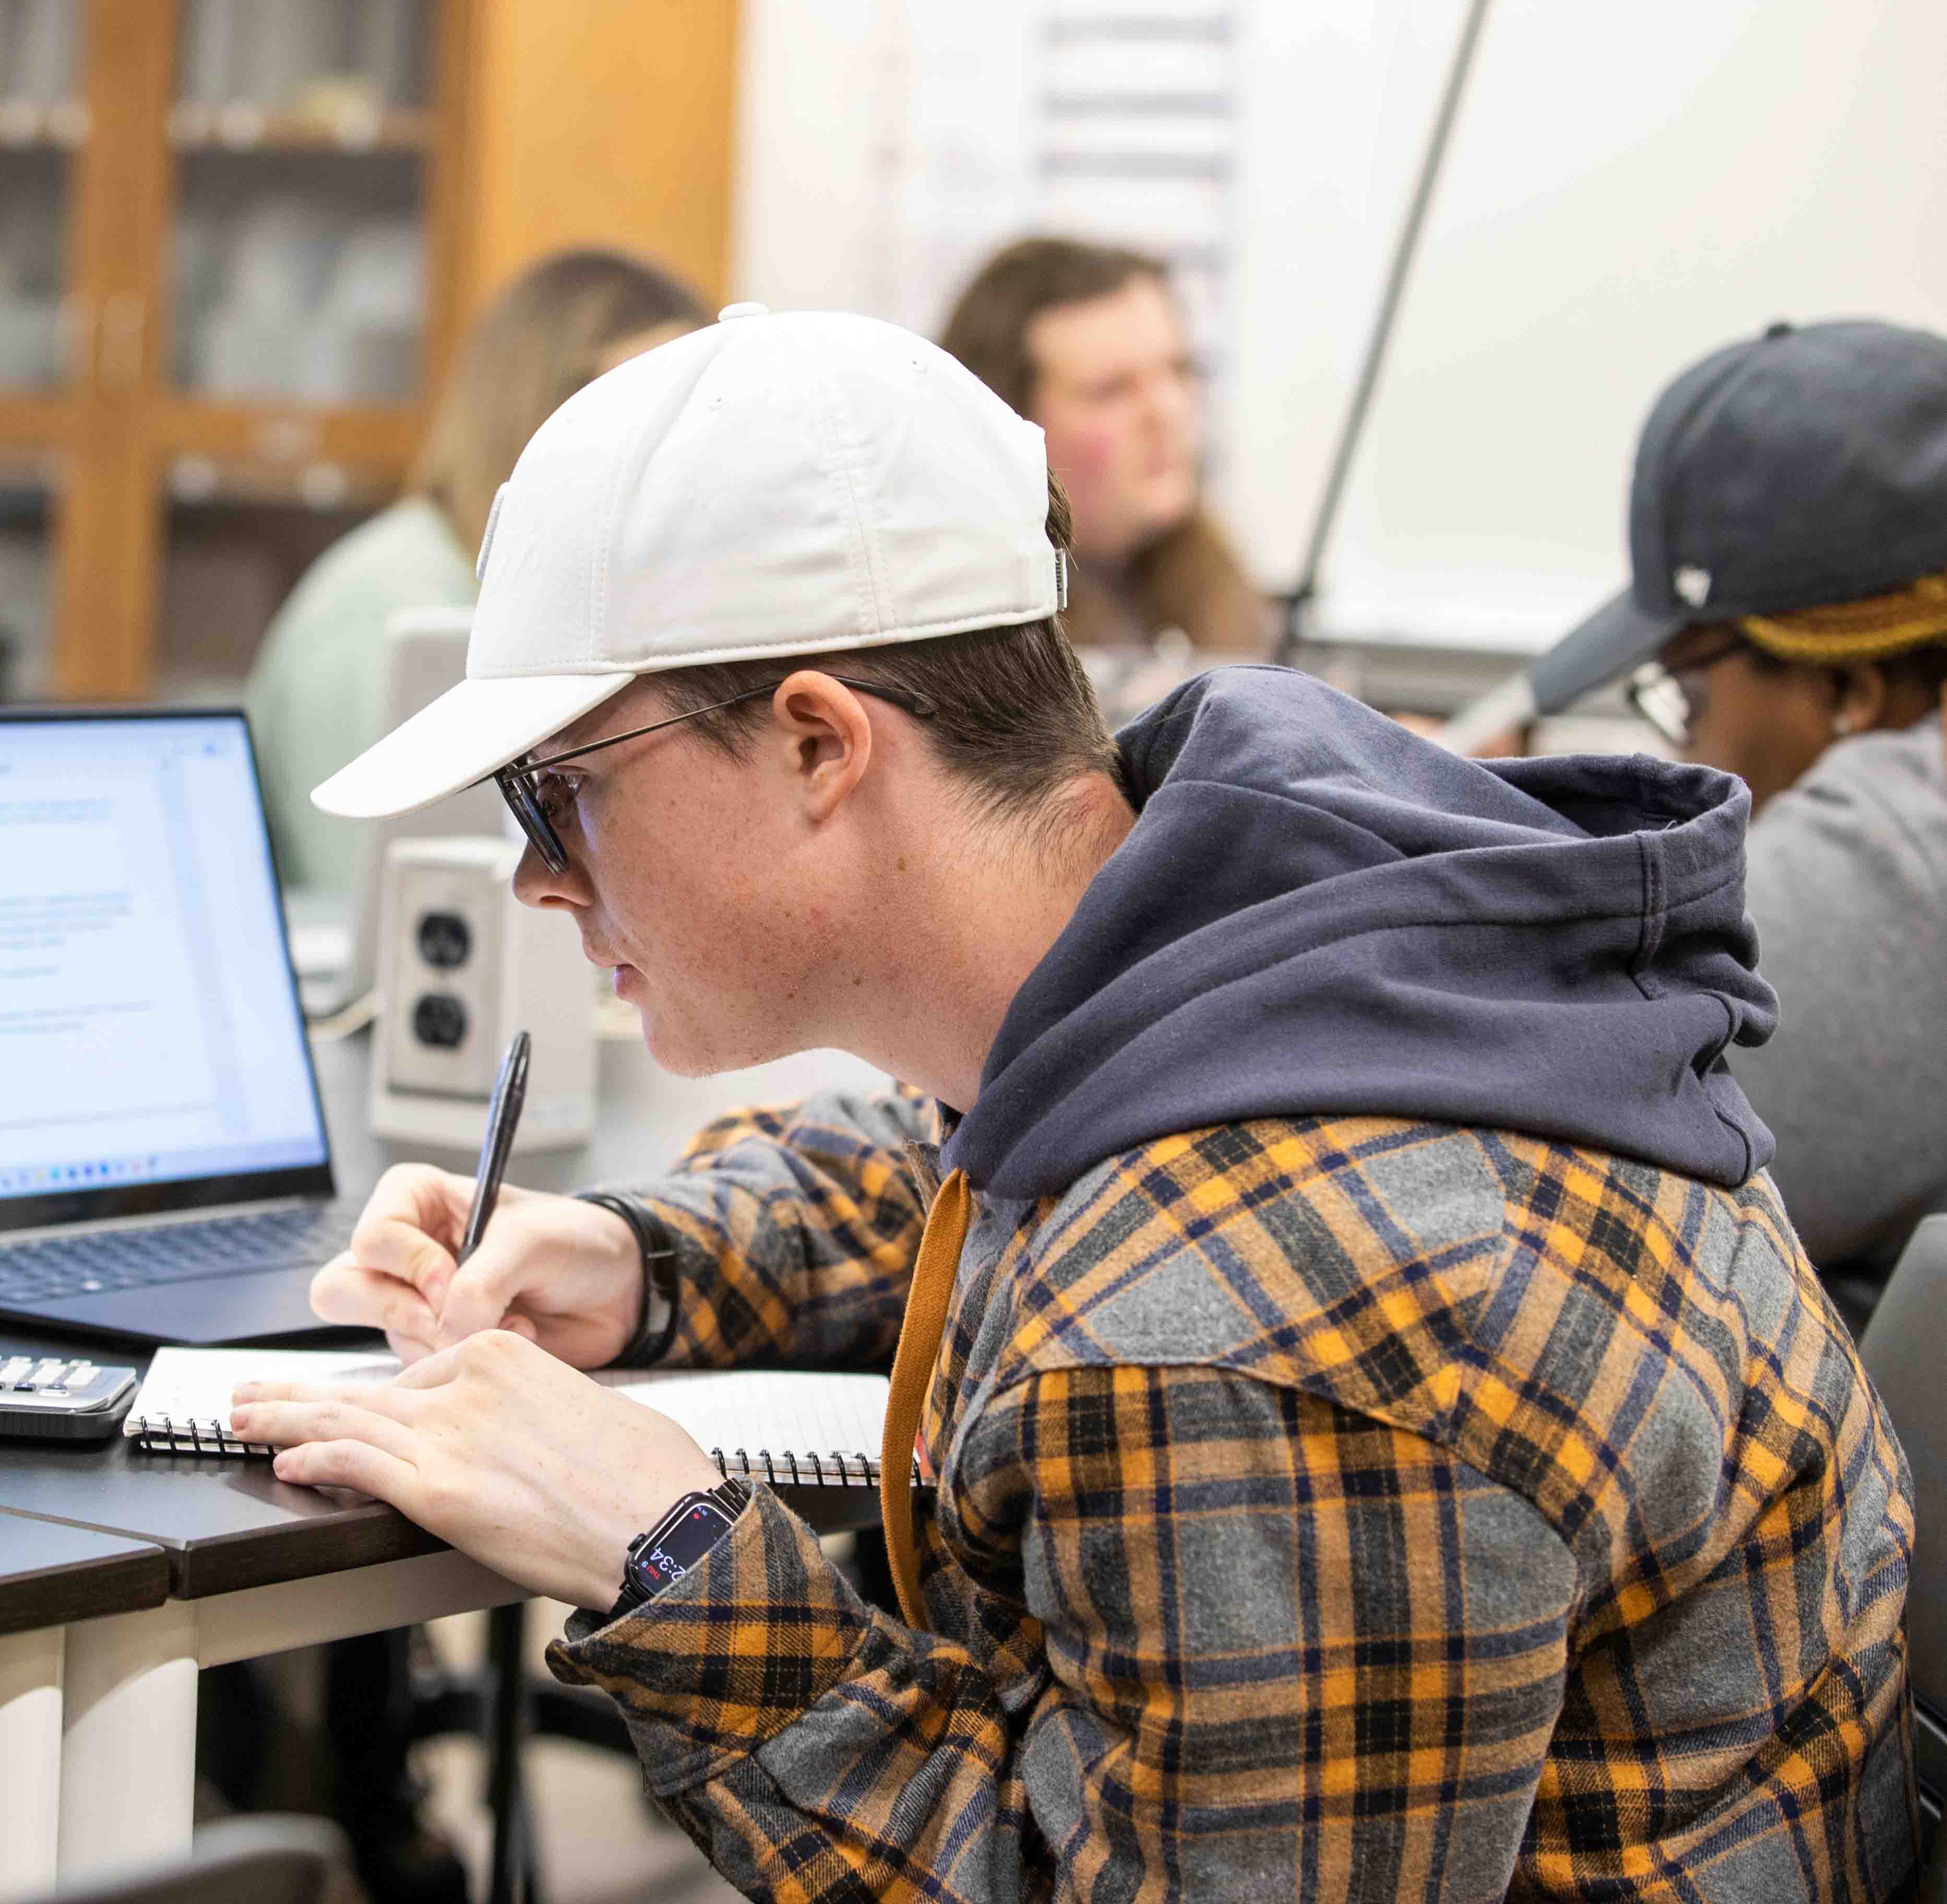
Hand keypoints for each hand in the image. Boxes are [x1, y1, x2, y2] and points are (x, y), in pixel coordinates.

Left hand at [230, 1330, 726, 1609]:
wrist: (663, 1520)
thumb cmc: (647, 1473)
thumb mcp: (593, 1407)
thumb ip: (541, 1406)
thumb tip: (532, 1432)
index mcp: (505, 1356)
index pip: (421, 1376)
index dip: (378, 1399)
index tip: (351, 1408)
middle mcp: (466, 1387)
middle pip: (365, 1390)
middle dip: (299, 1396)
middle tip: (252, 1395)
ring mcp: (447, 1437)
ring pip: (345, 1422)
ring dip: (283, 1423)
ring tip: (242, 1421)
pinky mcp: (436, 1492)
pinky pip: (355, 1468)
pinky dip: (312, 1462)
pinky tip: (284, 1464)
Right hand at [310, 1164, 642, 1365]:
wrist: (616, 1290)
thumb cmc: (575, 1242)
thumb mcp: (534, 1241)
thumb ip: (482, 1280)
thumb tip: (446, 1328)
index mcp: (417, 1200)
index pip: (371, 1237)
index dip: (410, 1265)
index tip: (455, 1275)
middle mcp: (405, 1251)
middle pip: (342, 1289)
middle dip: (402, 1312)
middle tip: (453, 1317)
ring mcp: (416, 1301)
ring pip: (385, 1335)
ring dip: (450, 1338)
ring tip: (512, 1321)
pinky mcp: (438, 1344)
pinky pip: (419, 1367)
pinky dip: (466, 1360)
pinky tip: (515, 1337)